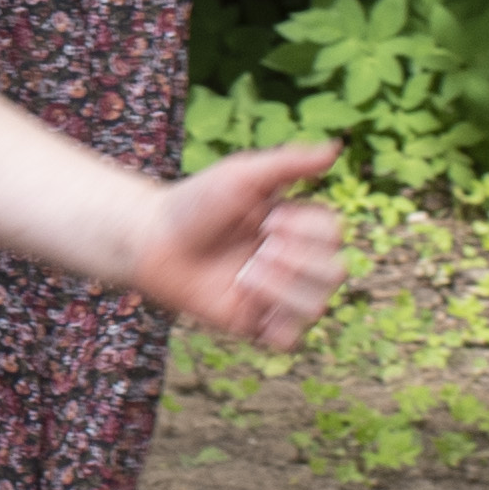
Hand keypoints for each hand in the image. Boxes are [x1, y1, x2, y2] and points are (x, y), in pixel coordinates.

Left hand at [130, 140, 345, 350]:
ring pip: (316, 307)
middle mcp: (294, 262)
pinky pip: (289, 339)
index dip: (304, 229)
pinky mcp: (255, 323)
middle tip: (257, 248)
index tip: (267, 219)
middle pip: (336, 272)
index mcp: (297, 226)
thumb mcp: (243, 174)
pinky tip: (247, 300)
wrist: (153, 240)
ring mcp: (276, 295)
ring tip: (245, 275)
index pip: (334, 234)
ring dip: (280, 287)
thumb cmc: (195, 203)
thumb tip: (335, 150)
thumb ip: (290, 163)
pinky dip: (275, 322)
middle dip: (295, 259)